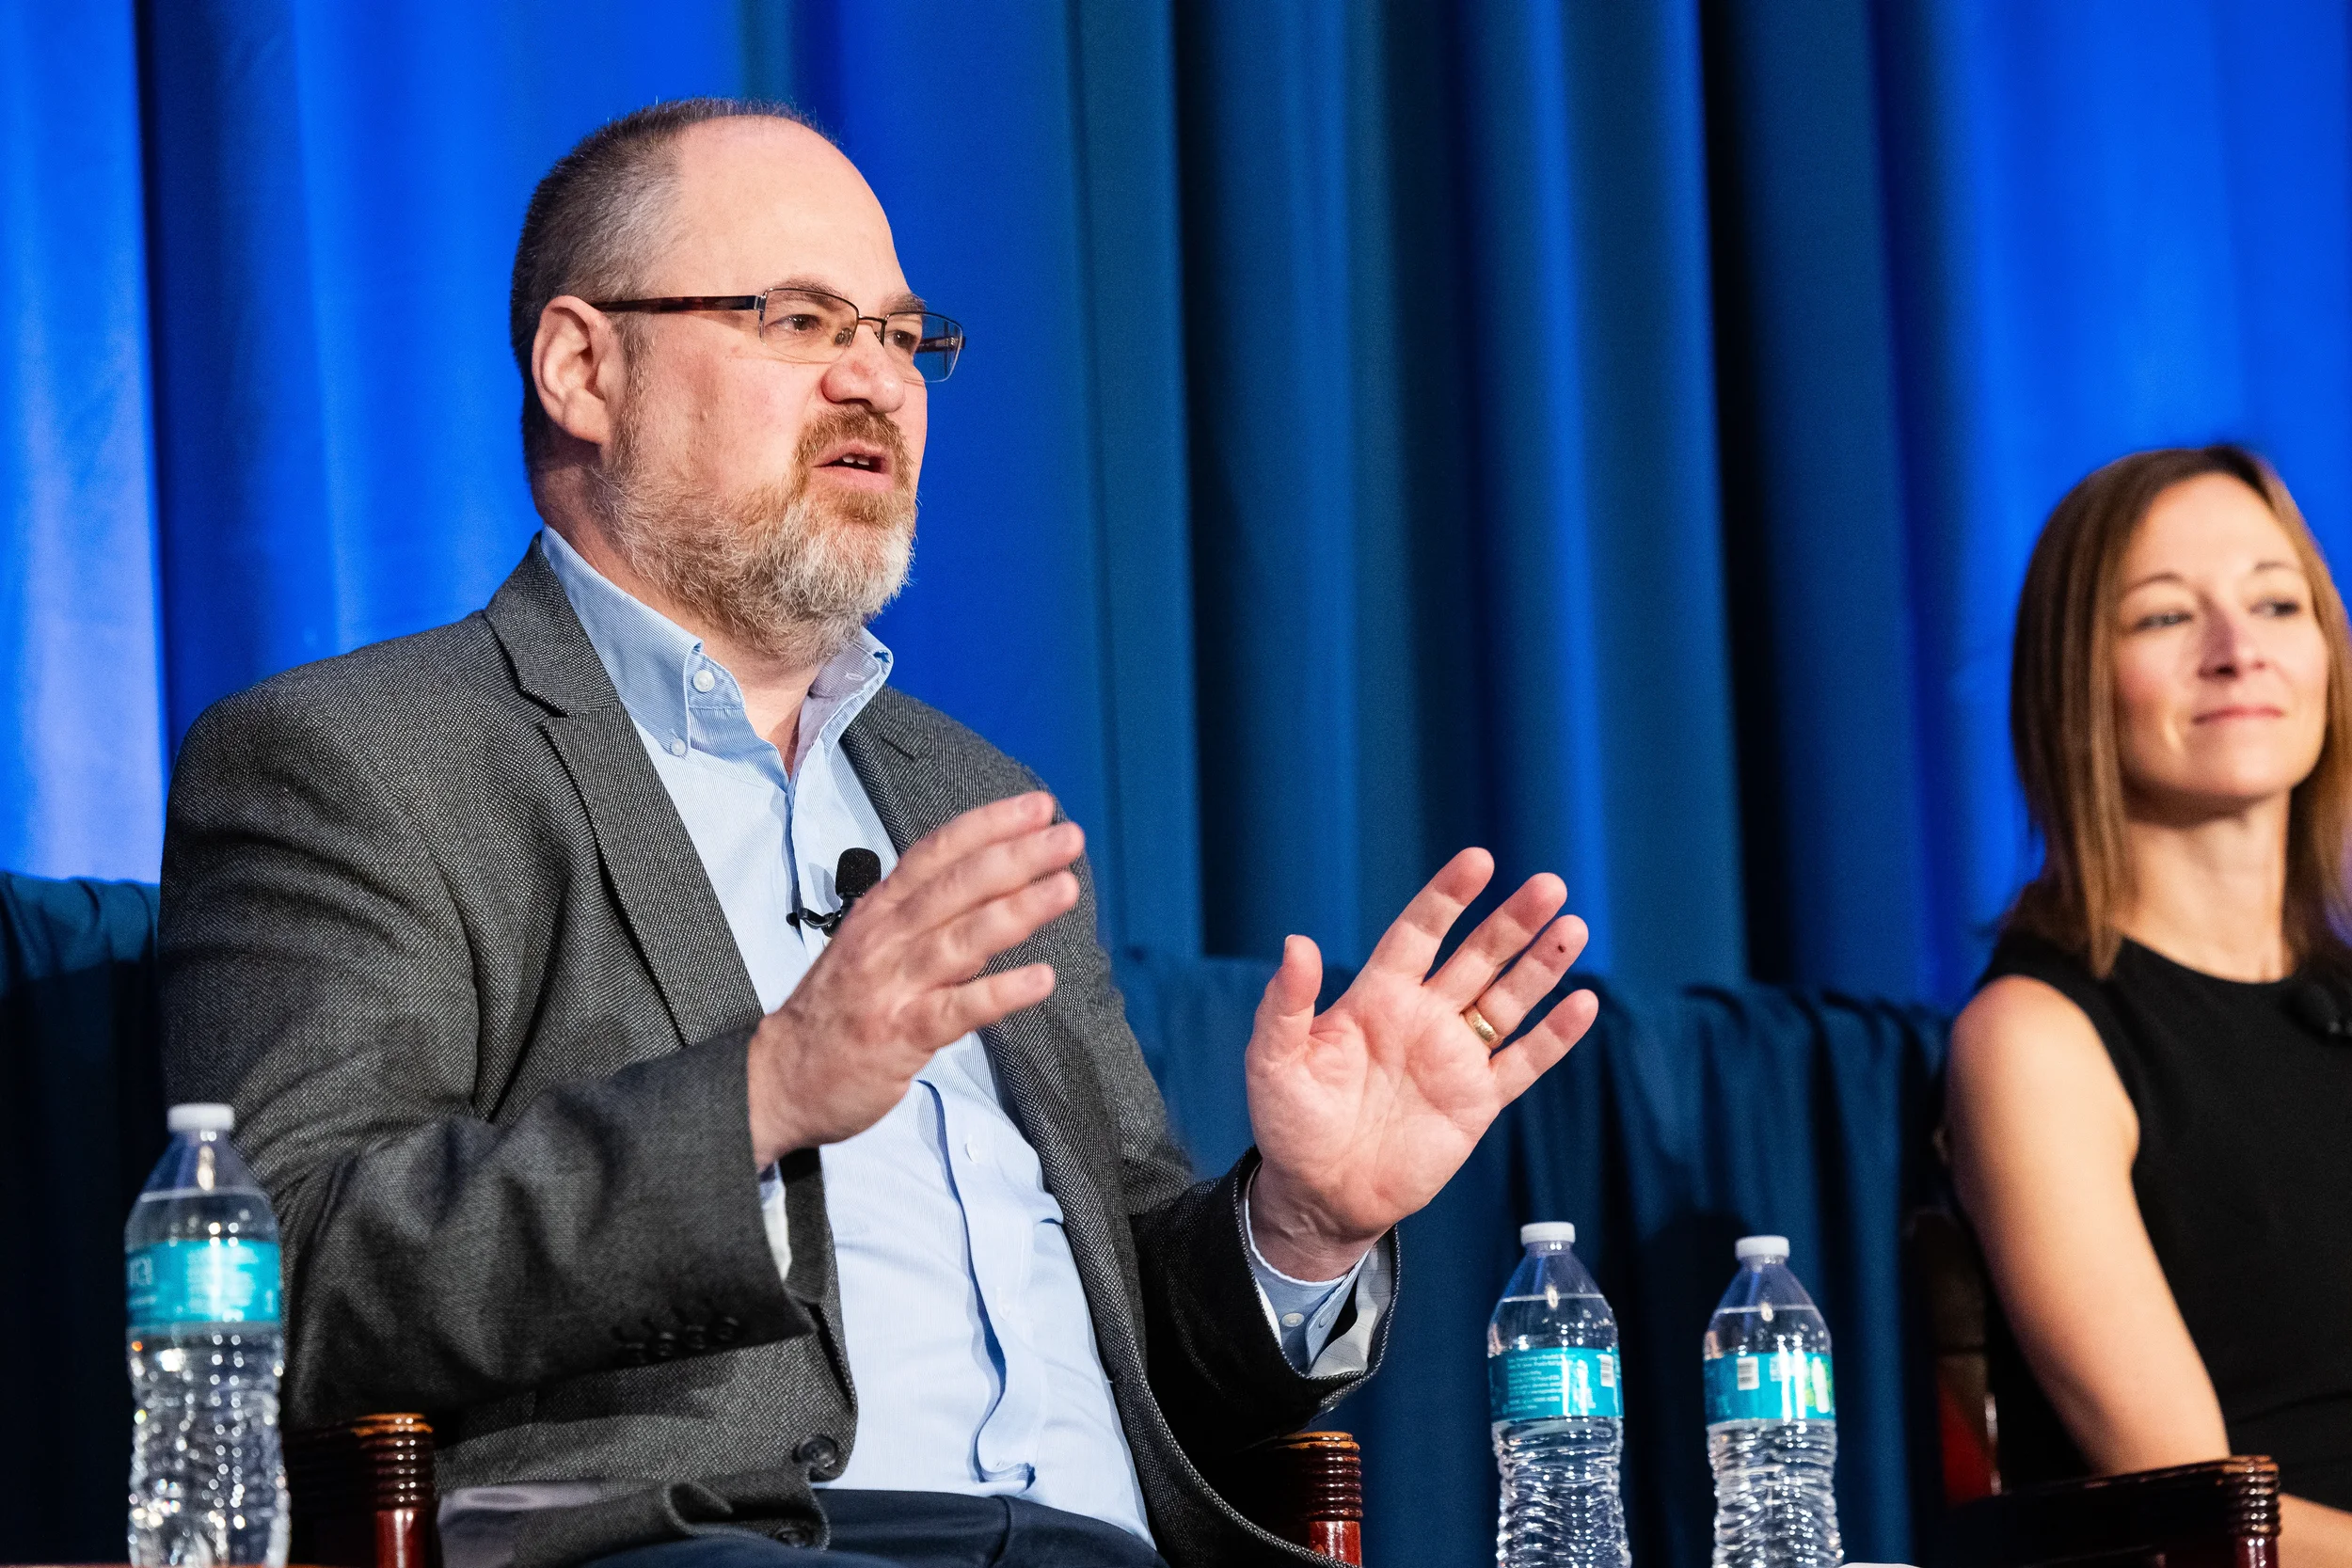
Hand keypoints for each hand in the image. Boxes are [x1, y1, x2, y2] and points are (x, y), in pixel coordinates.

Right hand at [746, 792, 1080, 1165]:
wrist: (779, 1077)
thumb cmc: (835, 1009)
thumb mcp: (869, 943)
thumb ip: (922, 913)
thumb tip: (991, 880)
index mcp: (881, 910)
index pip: (937, 852)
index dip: (989, 825)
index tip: (1038, 807)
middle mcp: (886, 938)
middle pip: (956, 886)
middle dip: (1015, 855)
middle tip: (1066, 837)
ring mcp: (892, 985)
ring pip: (961, 938)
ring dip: (1017, 910)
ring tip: (1064, 888)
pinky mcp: (900, 1035)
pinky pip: (957, 1009)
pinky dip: (1000, 992)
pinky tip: (1041, 979)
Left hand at [1244, 849, 1597, 1279]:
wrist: (1320, 1195)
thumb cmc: (1289, 1124)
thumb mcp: (1273, 1060)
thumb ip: (1287, 1002)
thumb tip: (1296, 941)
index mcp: (1377, 997)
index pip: (1419, 932)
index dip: (1448, 897)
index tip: (1479, 861)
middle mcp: (1423, 1017)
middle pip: (1478, 956)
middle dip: (1513, 921)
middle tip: (1549, 884)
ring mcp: (1454, 1057)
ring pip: (1509, 1000)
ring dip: (1543, 965)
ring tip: (1573, 926)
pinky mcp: (1477, 1101)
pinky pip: (1523, 1062)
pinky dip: (1554, 1035)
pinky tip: (1584, 1003)